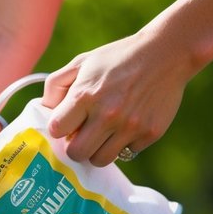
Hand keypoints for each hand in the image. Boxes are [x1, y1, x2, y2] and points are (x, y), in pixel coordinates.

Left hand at [41, 32, 195, 165]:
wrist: (167, 53)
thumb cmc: (119, 58)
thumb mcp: (82, 62)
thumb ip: (56, 85)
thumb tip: (45, 110)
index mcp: (85, 96)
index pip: (56, 131)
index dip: (59, 128)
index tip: (67, 122)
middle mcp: (107, 114)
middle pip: (76, 154)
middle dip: (76, 146)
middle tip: (83, 134)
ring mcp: (130, 126)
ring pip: (100, 160)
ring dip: (98, 150)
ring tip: (103, 133)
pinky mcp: (150, 133)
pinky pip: (127, 153)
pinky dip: (124, 144)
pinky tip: (127, 125)